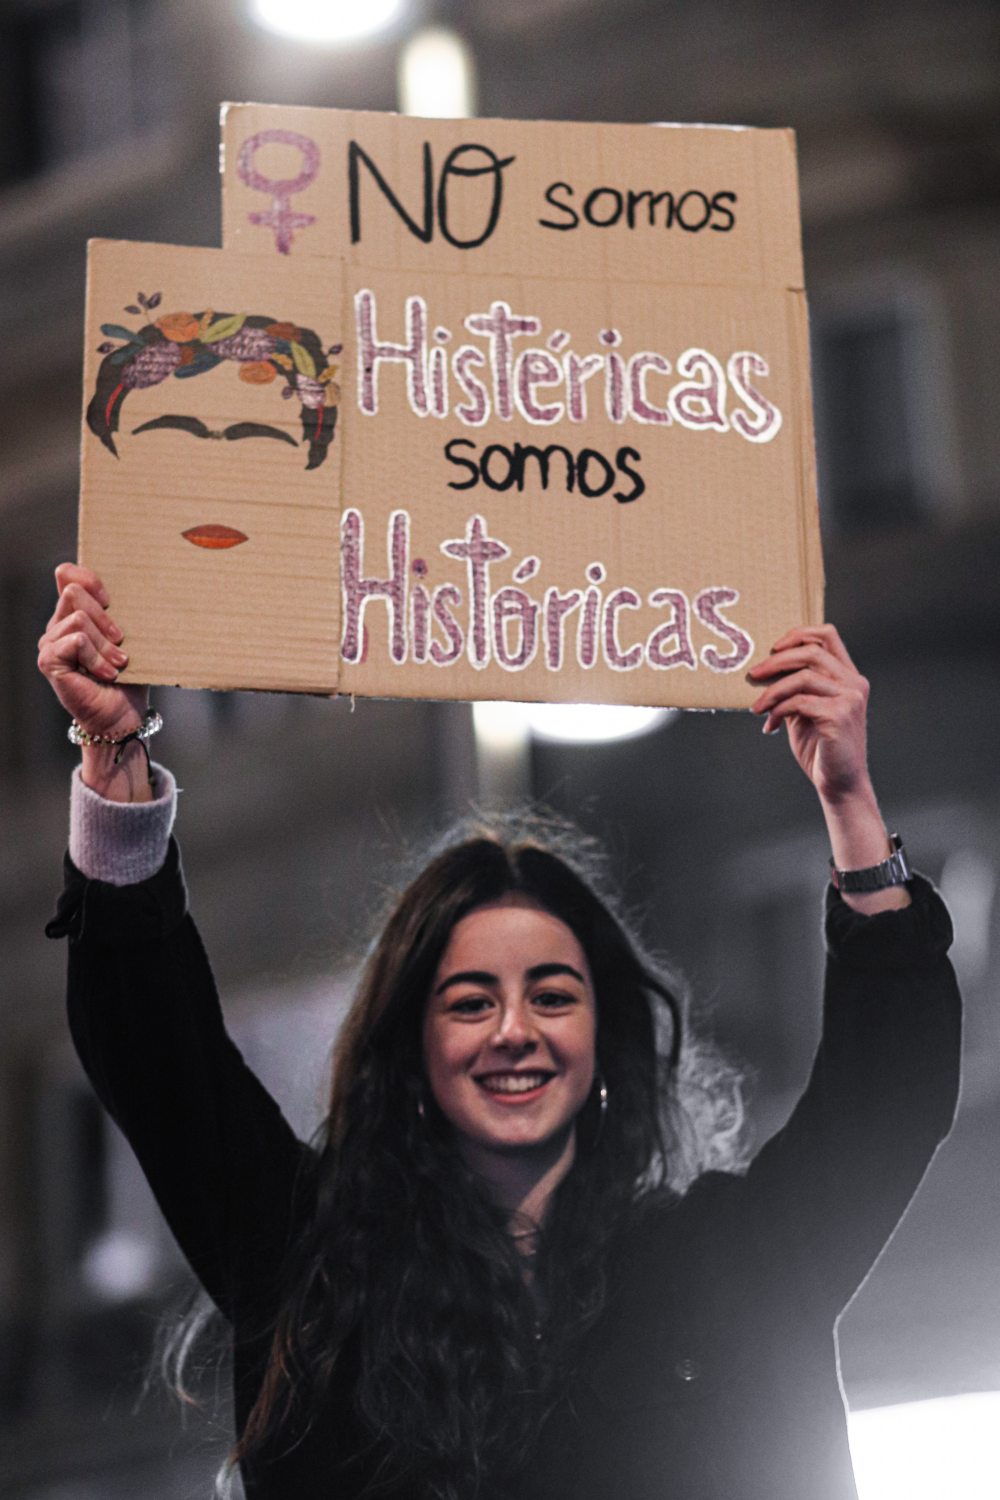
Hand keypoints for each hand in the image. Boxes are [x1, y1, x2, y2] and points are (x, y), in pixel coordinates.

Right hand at [38, 564, 151, 800]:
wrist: (124, 713)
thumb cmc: (130, 676)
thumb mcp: (129, 636)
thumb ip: (119, 611)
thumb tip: (129, 585)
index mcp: (75, 614)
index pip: (68, 574)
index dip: (89, 579)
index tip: (110, 599)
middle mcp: (58, 626)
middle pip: (73, 593)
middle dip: (105, 618)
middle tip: (121, 643)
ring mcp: (50, 643)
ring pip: (78, 619)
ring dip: (105, 644)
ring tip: (117, 664)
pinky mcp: (49, 661)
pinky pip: (75, 641)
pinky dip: (96, 658)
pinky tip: (106, 673)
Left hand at [747, 624, 868, 805]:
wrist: (840, 783)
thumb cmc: (820, 747)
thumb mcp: (804, 711)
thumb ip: (795, 688)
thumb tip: (764, 669)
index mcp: (849, 676)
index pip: (828, 635)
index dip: (799, 634)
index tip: (773, 648)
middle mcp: (854, 683)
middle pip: (811, 652)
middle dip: (776, 661)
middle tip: (753, 675)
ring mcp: (850, 699)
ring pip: (802, 677)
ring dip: (772, 691)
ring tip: (757, 708)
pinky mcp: (839, 716)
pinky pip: (799, 702)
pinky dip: (778, 711)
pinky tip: (770, 726)